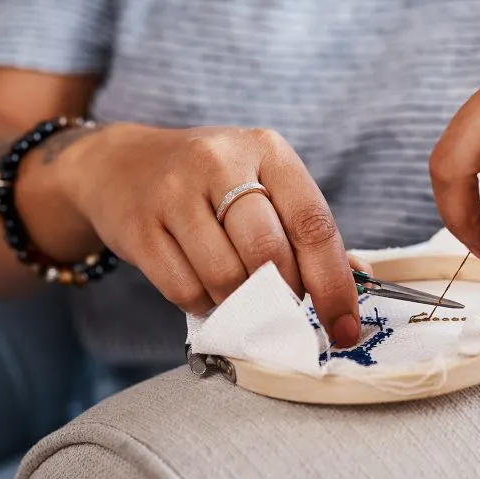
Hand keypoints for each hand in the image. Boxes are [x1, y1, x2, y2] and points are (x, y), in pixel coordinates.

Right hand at [59, 124, 361, 345]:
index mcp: (267, 150)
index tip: (345, 328)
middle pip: (269, 253)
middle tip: (283, 311)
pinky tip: (205, 288)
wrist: (121, 166)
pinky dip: (204, 304)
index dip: (334, 284)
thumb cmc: (209, 182)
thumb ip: (305, 228)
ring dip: (241, 303)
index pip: (313, 223)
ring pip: (226, 277)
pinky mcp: (139, 227)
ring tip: (239, 293)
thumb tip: (358, 281)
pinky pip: (185, 290)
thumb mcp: (261, 182)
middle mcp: (220, 162)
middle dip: (285, 298)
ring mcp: (174, 192)